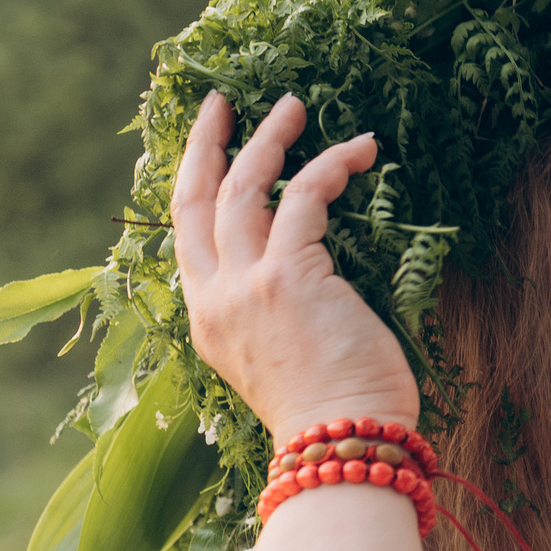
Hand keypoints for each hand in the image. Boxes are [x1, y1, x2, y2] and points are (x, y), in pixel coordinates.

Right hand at [173, 92, 419, 444]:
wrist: (344, 448)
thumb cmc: (336, 413)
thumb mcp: (287, 355)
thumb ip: (281, 309)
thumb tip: (309, 266)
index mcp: (210, 322)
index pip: (190, 238)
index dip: (197, 186)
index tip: (212, 148)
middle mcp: (216, 300)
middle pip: (195, 202)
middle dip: (208, 145)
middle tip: (226, 102)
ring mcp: (245, 287)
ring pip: (243, 189)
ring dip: (271, 139)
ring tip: (295, 105)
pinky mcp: (288, 276)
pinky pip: (303, 197)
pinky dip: (330, 165)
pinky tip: (360, 150)